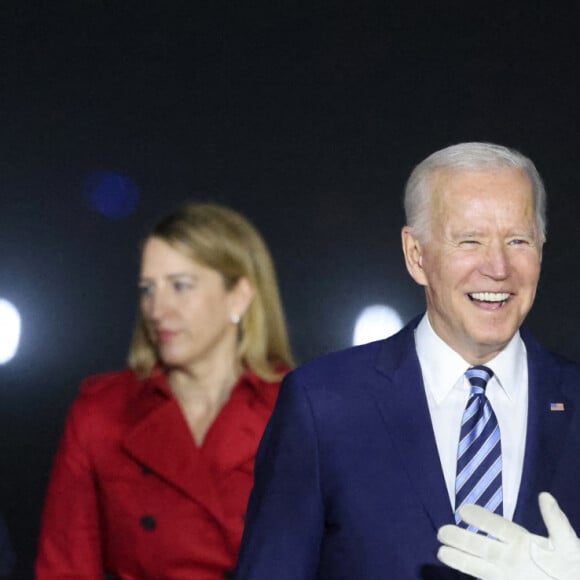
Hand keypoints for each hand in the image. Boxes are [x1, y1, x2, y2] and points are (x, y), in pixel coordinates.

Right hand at [437, 494, 579, 579]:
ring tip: (440, 551)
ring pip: (478, 563)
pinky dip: (468, 572)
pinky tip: (454, 566)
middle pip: (481, 545)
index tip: (462, 510)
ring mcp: (507, 573)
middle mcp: (510, 556)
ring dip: (459, 557)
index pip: (497, 526)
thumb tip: (544, 495)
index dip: (480, 518)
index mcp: (524, 541)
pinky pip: (484, 578)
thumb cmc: (575, 568)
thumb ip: (556, 522)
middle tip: (441, 531)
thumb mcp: (568, 544)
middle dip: (461, 538)